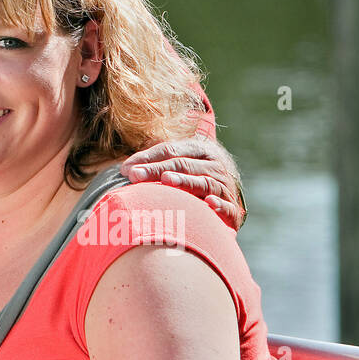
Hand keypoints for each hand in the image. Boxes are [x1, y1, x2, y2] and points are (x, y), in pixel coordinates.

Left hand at [120, 138, 244, 230]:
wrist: (231, 190)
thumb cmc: (194, 175)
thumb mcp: (178, 162)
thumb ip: (153, 163)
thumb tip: (124, 169)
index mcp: (200, 149)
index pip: (171, 150)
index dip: (148, 158)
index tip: (126, 169)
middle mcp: (214, 165)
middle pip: (184, 165)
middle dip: (158, 170)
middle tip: (136, 175)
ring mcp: (225, 186)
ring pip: (204, 182)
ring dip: (185, 182)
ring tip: (166, 181)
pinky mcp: (234, 210)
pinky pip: (228, 207)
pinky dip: (219, 205)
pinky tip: (208, 203)